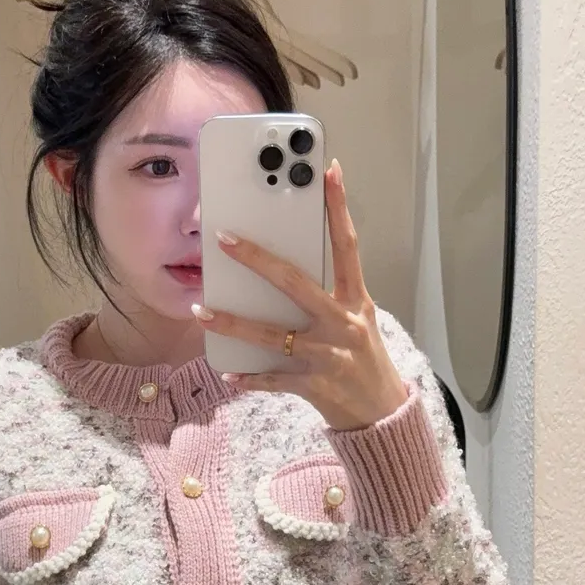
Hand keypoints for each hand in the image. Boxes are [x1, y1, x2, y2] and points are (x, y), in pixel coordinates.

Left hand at [192, 158, 408, 431]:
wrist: (381, 413)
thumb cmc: (364, 358)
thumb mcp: (357, 319)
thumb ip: (328, 294)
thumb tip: (281, 269)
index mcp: (356, 300)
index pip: (348, 246)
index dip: (339, 208)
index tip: (327, 171)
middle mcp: (342, 323)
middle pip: (294, 283)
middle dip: (257, 260)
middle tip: (224, 239)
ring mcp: (326, 355)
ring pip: (270, 336)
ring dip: (232, 324)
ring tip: (202, 311)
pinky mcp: (313, 385)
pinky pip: (272, 379)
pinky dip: (248, 378)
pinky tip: (227, 373)